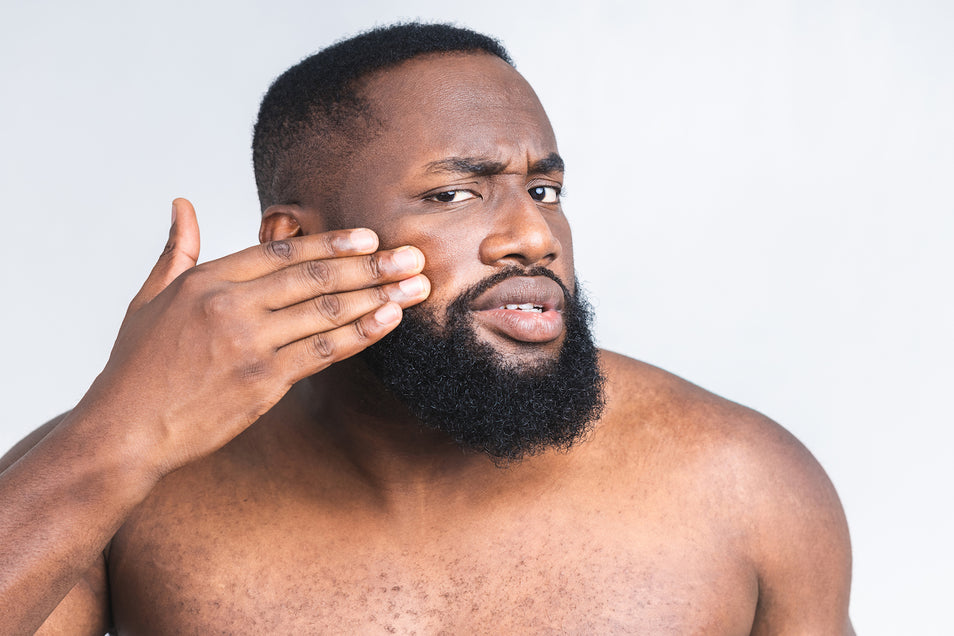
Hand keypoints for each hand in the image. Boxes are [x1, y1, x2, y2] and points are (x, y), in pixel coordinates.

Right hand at [77, 198, 428, 476]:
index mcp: (206, 280)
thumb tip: (182, 203)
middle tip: (411, 255)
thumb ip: (177, 250)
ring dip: (378, 296)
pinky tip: (389, 320)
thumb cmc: (138, 365)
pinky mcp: (263, 382)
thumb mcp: (149, 298)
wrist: (125, 429)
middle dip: (370, 265)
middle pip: (314, 277)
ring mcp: (249, 344)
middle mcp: (231, 306)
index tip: (368, 237)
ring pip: (326, 312)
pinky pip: (323, 352)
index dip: (330, 242)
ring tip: (416, 285)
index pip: (282, 251)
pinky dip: (360, 334)